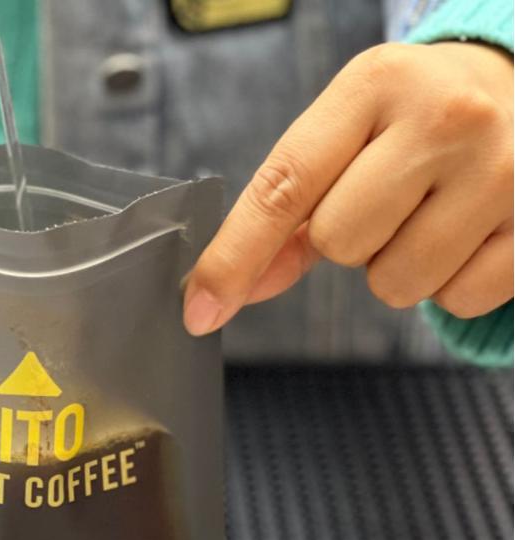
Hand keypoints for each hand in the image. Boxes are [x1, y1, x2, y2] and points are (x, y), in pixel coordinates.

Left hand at [183, 41, 513, 335]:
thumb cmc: (417, 116)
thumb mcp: (349, 132)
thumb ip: (287, 211)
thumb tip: (231, 288)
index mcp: (375, 85)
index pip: (284, 184)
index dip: (234, 255)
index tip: (200, 307)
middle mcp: (444, 118)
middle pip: (337, 242)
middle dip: (345, 240)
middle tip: (384, 201)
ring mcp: (501, 171)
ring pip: (395, 283)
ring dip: (396, 266)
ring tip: (428, 214)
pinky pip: (456, 301)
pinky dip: (449, 283)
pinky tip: (466, 232)